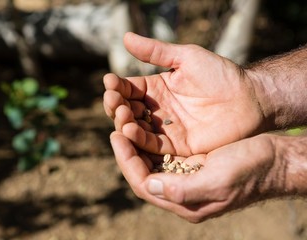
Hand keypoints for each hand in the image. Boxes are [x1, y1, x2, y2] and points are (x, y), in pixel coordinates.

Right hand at [104, 32, 264, 155]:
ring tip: (121, 113)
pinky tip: (130, 129)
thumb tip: (125, 37)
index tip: (109, 82)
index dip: (116, 86)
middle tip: (114, 99)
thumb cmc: (221, 75)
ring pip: (136, 128)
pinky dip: (139, 139)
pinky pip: (152, 144)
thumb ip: (156, 51)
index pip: (128, 88)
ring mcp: (165, 128)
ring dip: (123, 121)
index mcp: (156, 88)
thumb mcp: (186, 57)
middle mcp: (157, 109)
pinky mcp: (175, 146)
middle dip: (116, 105)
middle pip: (127, 110)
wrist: (250, 100)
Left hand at [110, 131, 280, 222]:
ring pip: (150, 159)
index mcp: (184, 201)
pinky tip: (145, 120)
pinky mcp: (190, 162)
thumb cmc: (250, 171)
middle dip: (127, 148)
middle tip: (116, 122)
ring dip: (137, 139)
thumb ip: (182, 189)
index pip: (143, 184)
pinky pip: (163, 150)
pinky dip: (151, 136)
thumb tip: (148, 185)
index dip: (126, 160)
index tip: (116, 136)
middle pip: (142, 170)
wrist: (273, 160)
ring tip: (126, 117)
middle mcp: (180, 190)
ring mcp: (184, 175)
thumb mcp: (218, 180)